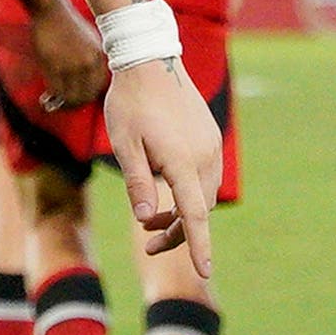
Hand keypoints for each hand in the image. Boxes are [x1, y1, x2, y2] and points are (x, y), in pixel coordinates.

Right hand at [25, 0, 106, 111]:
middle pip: (86, 96)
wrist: (51, 10)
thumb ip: (92, 62)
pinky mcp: (56, 65)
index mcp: (99, 57)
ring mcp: (72, 65)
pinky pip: (56, 90)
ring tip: (50, 103)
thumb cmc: (67, 24)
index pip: (98, 88)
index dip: (86, 98)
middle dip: (73, 105)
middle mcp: (89, 63)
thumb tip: (87, 85)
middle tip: (61, 106)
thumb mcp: (90, 41)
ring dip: (61, 105)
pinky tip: (45, 97)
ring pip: (70, 96)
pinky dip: (51, 98)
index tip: (76, 100)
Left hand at [100, 59, 221, 278]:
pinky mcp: (210, 138)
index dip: (198, 246)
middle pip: (199, 210)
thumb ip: (137, 183)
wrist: (150, 62)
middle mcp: (204, 156)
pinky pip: (205, 176)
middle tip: (149, 244)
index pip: (195, 214)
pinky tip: (164, 190)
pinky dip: (188, 192)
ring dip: (182, 212)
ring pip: (203, 195)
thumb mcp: (124, 145)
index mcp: (182, 161)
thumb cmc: (130, 104)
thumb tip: (144, 219)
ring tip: (149, 220)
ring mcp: (211, 146)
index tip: (204, 272)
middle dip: (178, 232)